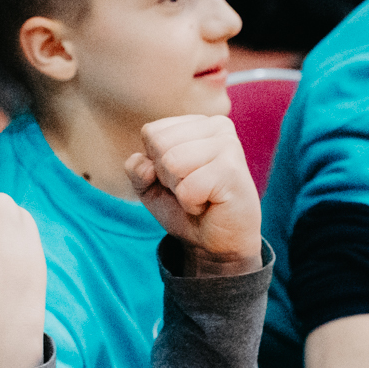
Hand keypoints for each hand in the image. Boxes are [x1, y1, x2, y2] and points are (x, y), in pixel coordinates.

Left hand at [126, 114, 262, 274]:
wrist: (217, 244)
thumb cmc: (186, 209)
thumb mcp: (150, 186)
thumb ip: (136, 169)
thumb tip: (146, 166)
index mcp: (198, 123)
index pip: (152, 132)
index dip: (155, 164)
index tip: (180, 178)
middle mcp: (217, 125)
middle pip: (160, 144)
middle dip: (167, 176)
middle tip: (191, 189)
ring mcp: (228, 145)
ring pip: (172, 162)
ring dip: (180, 190)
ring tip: (201, 195)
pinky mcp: (232, 170)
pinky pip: (187, 187)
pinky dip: (191, 204)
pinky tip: (210, 204)